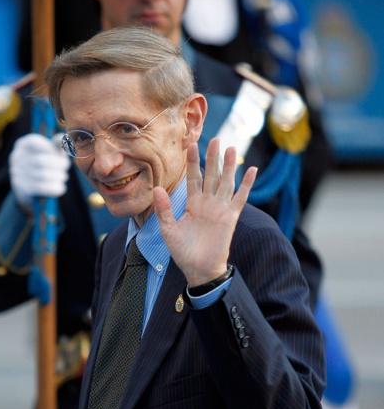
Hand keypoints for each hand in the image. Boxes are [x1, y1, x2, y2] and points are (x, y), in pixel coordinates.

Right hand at [9, 133, 70, 209]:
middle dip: (59, 164)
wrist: (30, 188)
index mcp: (23, 144)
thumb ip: (57, 144)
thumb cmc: (45, 164)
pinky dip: (56, 187)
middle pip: (41, 161)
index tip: (58, 154)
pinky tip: (59, 186)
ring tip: (63, 176)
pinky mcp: (22, 188)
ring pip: (44, 176)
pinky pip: (44, 188)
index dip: (50, 148)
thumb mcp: (51, 152)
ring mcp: (17, 174)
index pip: (34, 142)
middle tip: (65, 166)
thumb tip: (64, 138)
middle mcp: (16, 158)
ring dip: (59, 176)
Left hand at [153, 138, 256, 286]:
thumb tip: (156, 188)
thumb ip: (164, 208)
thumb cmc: (183, 252)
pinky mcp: (230, 217)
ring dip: (229, 166)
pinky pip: (240, 198)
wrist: (198, 270)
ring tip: (231, 148)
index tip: (191, 145)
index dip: (193, 162)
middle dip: (213, 158)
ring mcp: (220, 209)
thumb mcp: (168, 229)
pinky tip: (252, 170)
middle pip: (211, 175)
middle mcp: (207, 203)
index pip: (193, 178)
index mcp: (193, 204)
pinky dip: (247, 184)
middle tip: (215, 139)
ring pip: (226, 182)